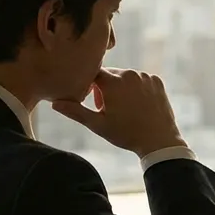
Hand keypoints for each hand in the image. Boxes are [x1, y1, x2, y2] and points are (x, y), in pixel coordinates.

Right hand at [51, 69, 186, 157]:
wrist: (159, 141)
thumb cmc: (126, 134)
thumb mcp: (98, 125)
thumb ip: (75, 111)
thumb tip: (54, 103)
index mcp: (113, 82)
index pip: (93, 73)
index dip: (89, 86)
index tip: (90, 99)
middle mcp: (129, 74)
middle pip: (109, 74)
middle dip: (105, 88)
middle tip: (106, 109)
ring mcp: (145, 76)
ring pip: (125, 76)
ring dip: (121, 88)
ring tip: (123, 109)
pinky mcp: (156, 80)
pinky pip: (140, 79)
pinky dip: (136, 88)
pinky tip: (137, 105)